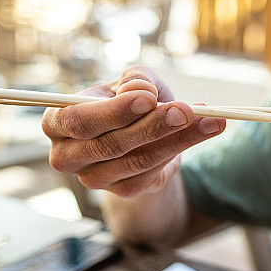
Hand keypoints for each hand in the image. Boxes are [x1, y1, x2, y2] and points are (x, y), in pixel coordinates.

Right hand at [42, 66, 225, 197]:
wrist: (145, 134)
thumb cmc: (132, 102)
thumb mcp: (135, 82)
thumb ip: (137, 80)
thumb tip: (141, 92)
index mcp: (58, 122)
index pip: (78, 120)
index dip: (113, 111)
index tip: (149, 98)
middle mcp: (68, 155)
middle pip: (110, 144)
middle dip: (152, 126)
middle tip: (186, 110)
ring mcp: (95, 178)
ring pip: (139, 160)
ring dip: (179, 138)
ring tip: (211, 119)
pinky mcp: (124, 191)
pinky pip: (155, 171)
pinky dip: (184, 148)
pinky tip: (207, 129)